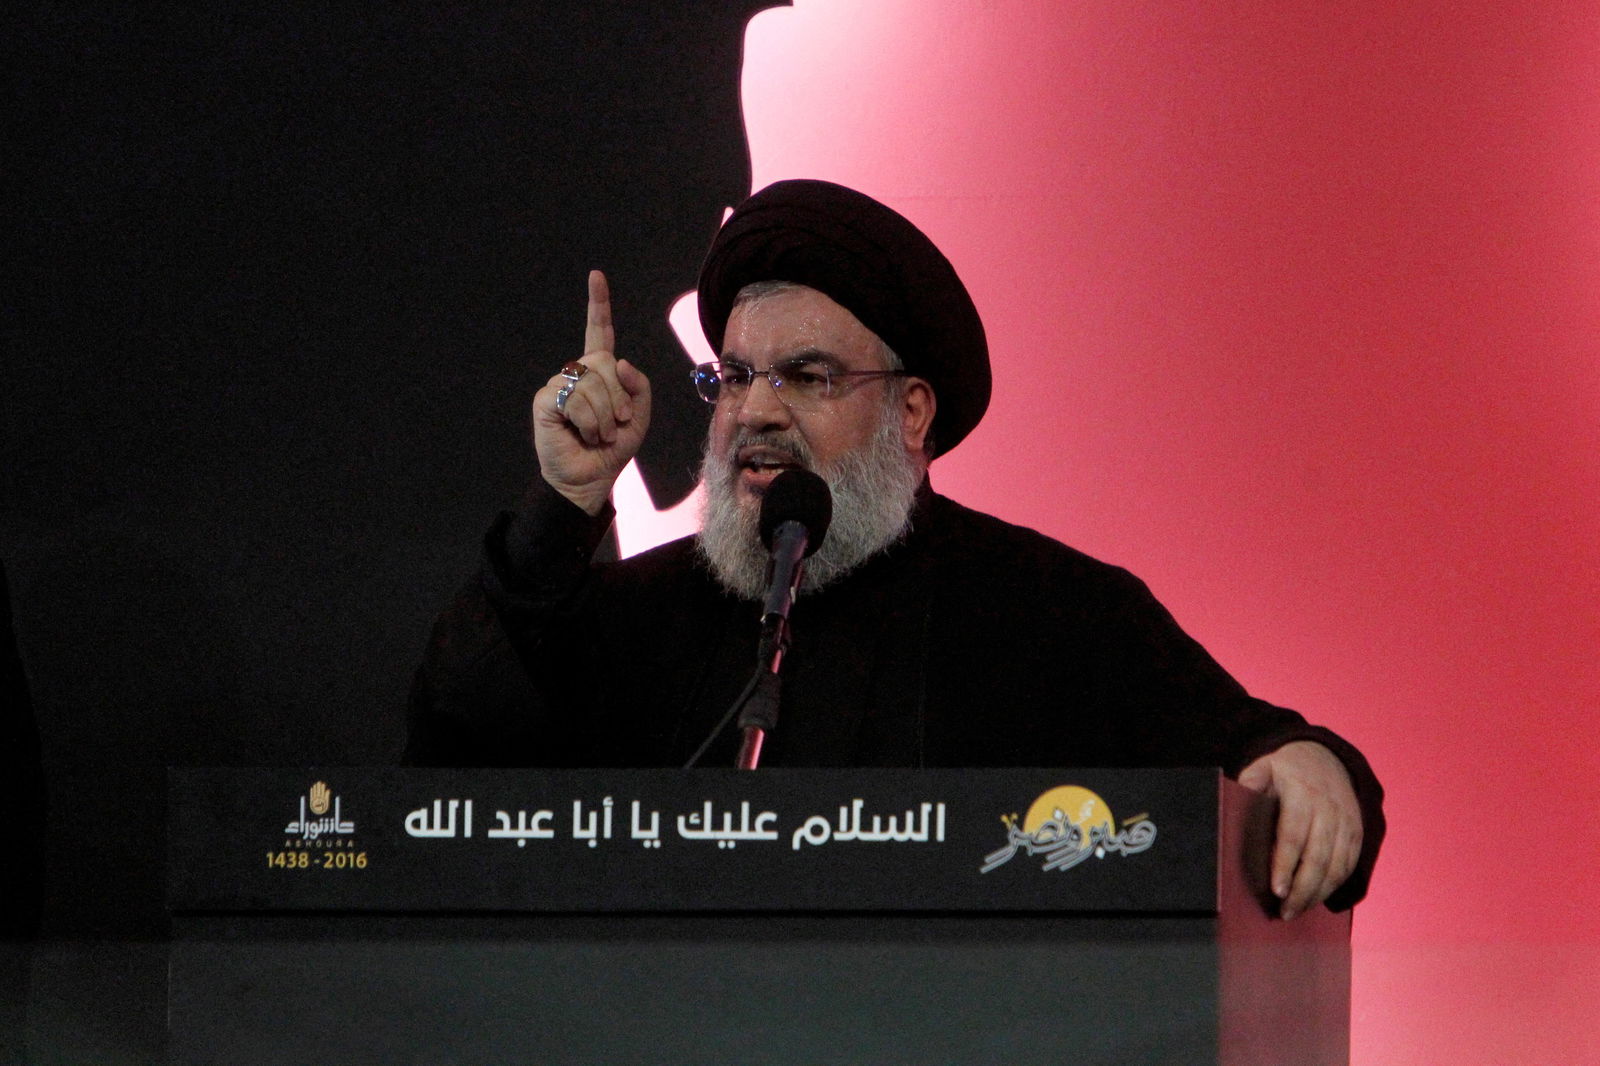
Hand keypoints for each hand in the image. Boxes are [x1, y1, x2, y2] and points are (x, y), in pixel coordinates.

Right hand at [532, 270, 651, 515]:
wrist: (591, 478)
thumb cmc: (613, 448)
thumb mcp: (639, 416)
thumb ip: (639, 385)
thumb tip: (617, 361)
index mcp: (601, 372)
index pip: (599, 331)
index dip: (598, 304)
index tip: (596, 276)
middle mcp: (578, 373)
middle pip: (604, 361)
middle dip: (619, 397)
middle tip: (616, 424)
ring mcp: (560, 385)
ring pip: (592, 382)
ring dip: (604, 416)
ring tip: (599, 435)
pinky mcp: (546, 401)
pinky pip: (574, 399)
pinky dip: (588, 421)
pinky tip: (583, 434)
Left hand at [1237, 740, 1362, 919]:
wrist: (1323, 754)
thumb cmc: (1283, 767)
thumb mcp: (1261, 768)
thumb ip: (1248, 791)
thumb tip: (1230, 815)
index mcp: (1302, 792)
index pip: (1293, 835)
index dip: (1285, 865)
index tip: (1276, 890)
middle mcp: (1329, 807)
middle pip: (1318, 857)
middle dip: (1302, 890)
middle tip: (1285, 912)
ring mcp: (1347, 820)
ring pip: (1337, 866)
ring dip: (1318, 893)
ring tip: (1297, 911)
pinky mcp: (1357, 830)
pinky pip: (1349, 863)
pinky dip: (1335, 885)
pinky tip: (1317, 898)